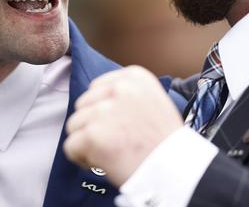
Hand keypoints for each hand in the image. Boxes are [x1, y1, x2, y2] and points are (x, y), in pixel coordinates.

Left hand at [64, 65, 183, 186]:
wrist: (177, 171)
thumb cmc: (165, 143)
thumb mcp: (152, 101)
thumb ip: (126, 94)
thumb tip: (97, 98)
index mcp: (134, 76)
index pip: (97, 88)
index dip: (103, 111)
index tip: (120, 126)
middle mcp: (119, 88)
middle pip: (83, 105)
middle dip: (93, 125)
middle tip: (116, 142)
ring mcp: (104, 111)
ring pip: (74, 125)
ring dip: (88, 142)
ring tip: (113, 152)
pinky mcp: (93, 135)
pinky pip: (70, 147)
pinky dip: (82, 158)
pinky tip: (104, 162)